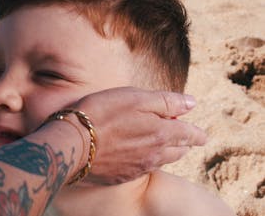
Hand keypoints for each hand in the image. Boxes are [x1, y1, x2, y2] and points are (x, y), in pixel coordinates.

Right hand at [73, 87, 206, 184]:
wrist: (72, 143)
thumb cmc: (102, 113)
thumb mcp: (134, 97)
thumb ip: (166, 101)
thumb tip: (191, 103)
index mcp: (161, 133)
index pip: (190, 135)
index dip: (197, 133)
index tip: (202, 135)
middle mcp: (154, 154)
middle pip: (179, 151)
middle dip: (183, 143)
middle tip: (180, 136)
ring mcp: (138, 168)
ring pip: (162, 161)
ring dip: (165, 152)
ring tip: (160, 145)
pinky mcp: (122, 176)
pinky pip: (142, 169)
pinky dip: (145, 161)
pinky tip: (136, 155)